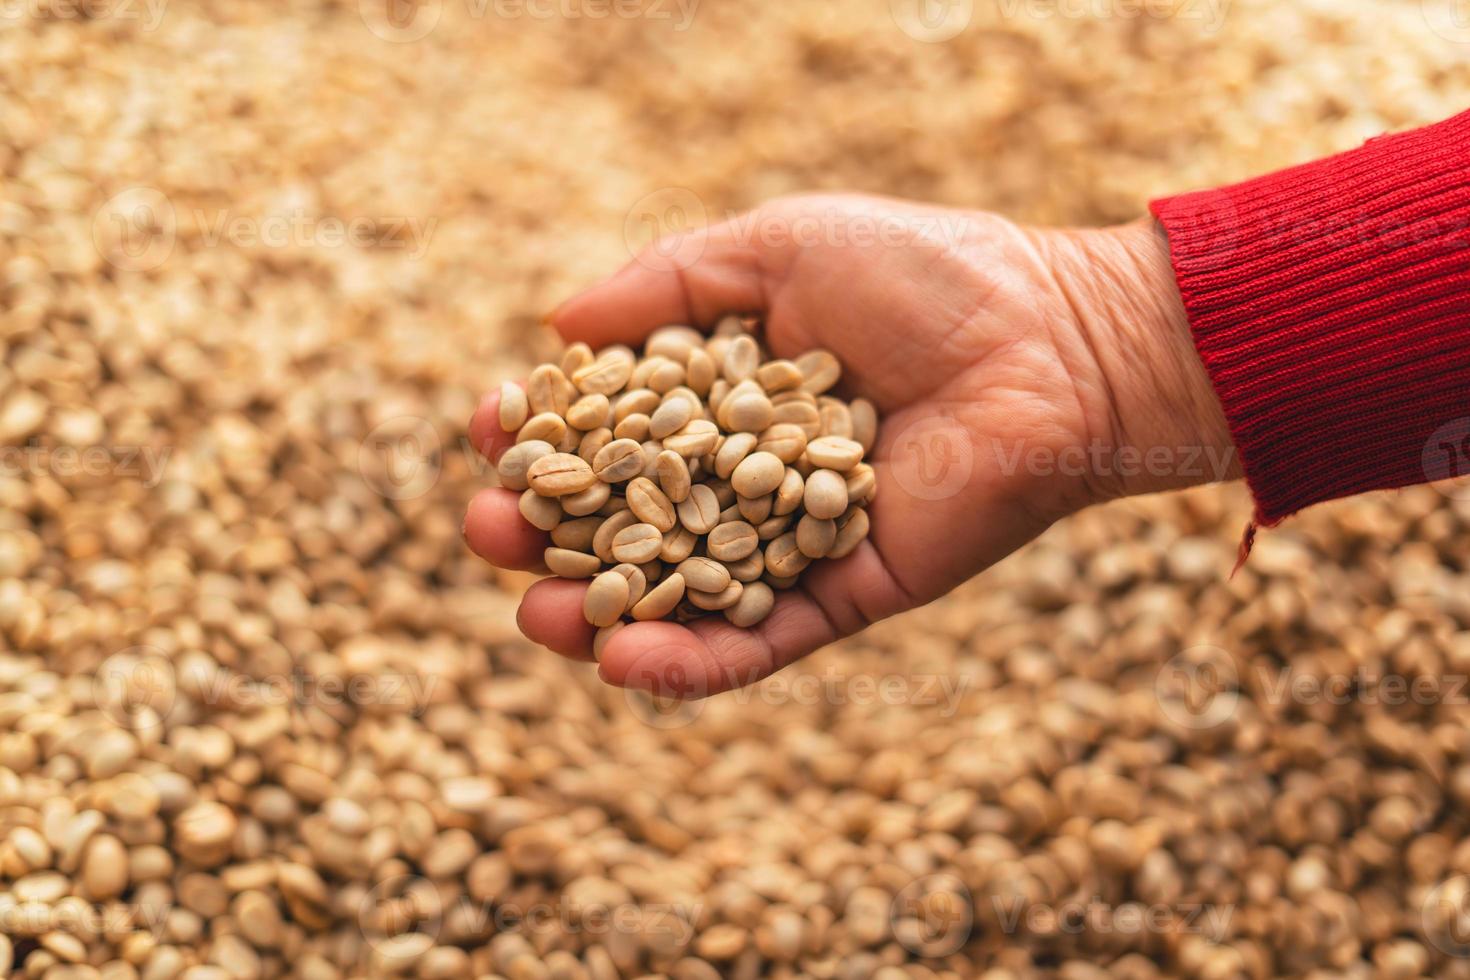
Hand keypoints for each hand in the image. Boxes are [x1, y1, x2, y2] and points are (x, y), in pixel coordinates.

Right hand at [464, 194, 1235, 696]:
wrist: (1050, 339)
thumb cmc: (924, 275)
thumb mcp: (780, 247)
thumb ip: (667, 283)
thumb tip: (554, 322)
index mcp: (726, 395)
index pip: (612, 428)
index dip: (543, 436)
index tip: (484, 430)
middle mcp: (750, 475)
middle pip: (627, 521)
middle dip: (548, 532)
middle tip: (487, 531)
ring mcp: (794, 542)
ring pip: (679, 596)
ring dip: (597, 614)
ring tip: (535, 612)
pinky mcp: (847, 595)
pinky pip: (762, 641)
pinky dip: (692, 660)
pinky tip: (622, 659)